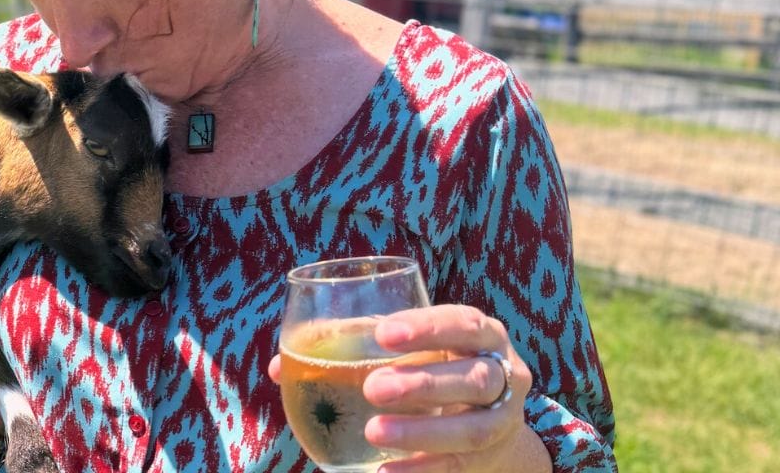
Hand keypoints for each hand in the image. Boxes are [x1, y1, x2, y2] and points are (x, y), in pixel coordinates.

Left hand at [268, 305, 548, 471]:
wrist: (487, 420)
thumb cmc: (429, 365)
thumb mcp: (406, 348)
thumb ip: (350, 346)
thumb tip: (278, 367)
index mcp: (481, 333)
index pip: (462, 322)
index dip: (426, 327)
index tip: (383, 333)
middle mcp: (501, 373)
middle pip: (473, 377)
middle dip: (423, 382)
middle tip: (373, 387)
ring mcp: (501, 420)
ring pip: (471, 428)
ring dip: (421, 430)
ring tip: (375, 431)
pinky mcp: (487, 460)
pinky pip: (458, 468)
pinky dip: (420, 469)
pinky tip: (383, 472)